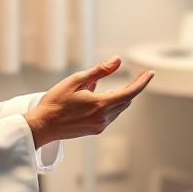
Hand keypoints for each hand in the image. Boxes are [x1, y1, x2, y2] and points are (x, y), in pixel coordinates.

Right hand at [24, 57, 152, 147]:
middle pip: (126, 100)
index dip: (142, 82)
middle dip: (131, 87)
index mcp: (100, 104)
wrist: (42, 126)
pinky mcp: (95, 130)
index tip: (150, 73)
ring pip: (118, 108)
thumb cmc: (55, 102)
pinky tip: (98, 97)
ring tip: (105, 86)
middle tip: (137, 74)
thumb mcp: (76, 80)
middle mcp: (103, 118)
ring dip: (119, 96)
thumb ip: (99, 71)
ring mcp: (100, 126)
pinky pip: (110, 115)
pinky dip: (110, 104)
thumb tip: (117, 61)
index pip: (130, 92)